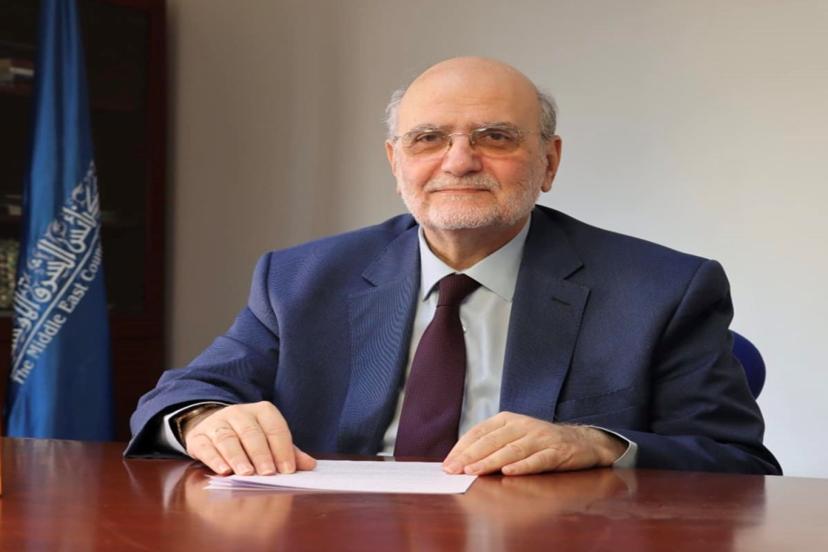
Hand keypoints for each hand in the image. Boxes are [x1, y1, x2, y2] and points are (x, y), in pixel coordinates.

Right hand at [182, 401, 316, 475]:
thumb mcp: (270, 440)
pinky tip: (223, 471)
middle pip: (251, 433)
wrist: (213, 427)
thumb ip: (289, 452)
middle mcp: (239, 413)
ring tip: (246, 473)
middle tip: (268, 473)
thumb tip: (310, 465)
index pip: (275, 428)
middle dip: (261, 453)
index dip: (282, 449)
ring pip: (228, 438)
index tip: (287, 469)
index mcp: (262, 411)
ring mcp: (217, 423)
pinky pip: (206, 446)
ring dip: (237, 457)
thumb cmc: (248, 437)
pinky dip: (214, 459)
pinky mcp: (198, 436)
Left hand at [442, 411, 625, 475]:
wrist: (582, 441)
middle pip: (492, 441)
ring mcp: (540, 438)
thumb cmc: (540, 442)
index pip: (479, 432)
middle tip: (454, 470)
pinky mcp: (557, 452)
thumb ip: (491, 445)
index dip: (462, 448)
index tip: (448, 464)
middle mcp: (523, 426)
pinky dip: (523, 466)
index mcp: (508, 420)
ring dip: (491, 461)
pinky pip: (538, 459)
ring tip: (474, 471)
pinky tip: (509, 472)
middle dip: (470, 456)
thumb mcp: (514, 436)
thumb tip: (462, 461)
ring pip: (512, 450)